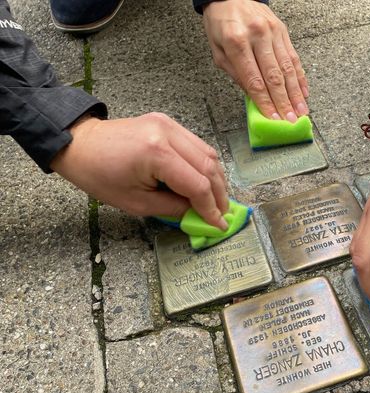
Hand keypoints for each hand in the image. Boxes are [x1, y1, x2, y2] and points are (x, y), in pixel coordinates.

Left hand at [50, 113, 228, 228]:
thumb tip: (200, 216)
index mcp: (156, 154)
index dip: (211, 208)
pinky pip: (197, 145)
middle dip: (219, 194)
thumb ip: (174, 209)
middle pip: (209, 166)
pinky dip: (205, 166)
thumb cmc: (100, 176)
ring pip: (208, 153)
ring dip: (217, 179)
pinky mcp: (168, 123)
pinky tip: (206, 182)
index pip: (197, 184)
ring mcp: (170, 124)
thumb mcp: (137, 203)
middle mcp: (167, 133)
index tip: (219, 225)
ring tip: (217, 200)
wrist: (80, 144)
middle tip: (222, 214)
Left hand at [202, 0, 307, 121]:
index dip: (266, 103)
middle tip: (291, 120)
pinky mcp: (282, 30)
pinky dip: (300, 77)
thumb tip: (254, 97)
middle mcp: (257, 36)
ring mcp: (272, 32)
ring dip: (296, 93)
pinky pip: (294, 57)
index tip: (273, 118)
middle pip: (274, 77)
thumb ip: (235, 74)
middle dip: (284, 102)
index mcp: (236, 42)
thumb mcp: (218, 51)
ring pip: (288, 69)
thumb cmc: (221, 23)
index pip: (254, 81)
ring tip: (301, 111)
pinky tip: (304, 92)